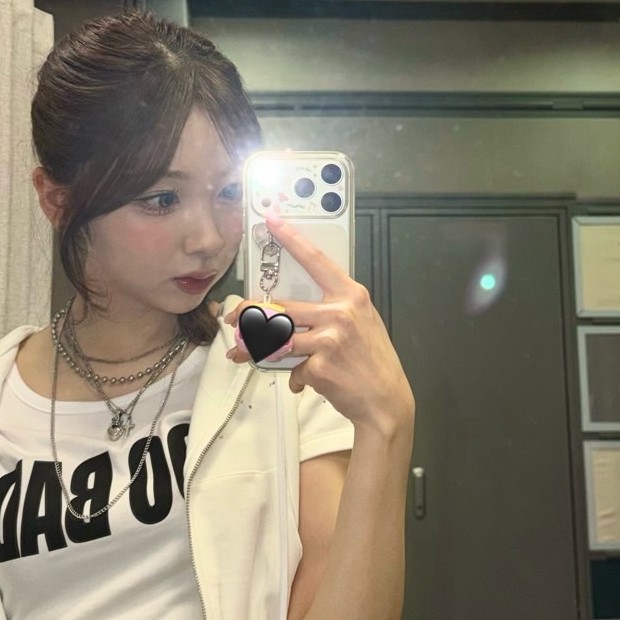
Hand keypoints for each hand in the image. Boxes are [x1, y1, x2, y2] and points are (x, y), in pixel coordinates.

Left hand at [222, 212, 414, 436]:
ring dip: (254, 349)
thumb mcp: (361, 322)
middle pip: (281, 307)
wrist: (386, 400)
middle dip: (250, 314)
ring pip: (277, 338)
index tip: (272, 220)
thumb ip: (333, 308)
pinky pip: (293, 367)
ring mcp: (329, 339)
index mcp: (350, 295)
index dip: (291, 238)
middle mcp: (339, 312)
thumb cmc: (373, 360)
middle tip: (234, 316)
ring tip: (241, 353)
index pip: (315, 260)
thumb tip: (291, 309)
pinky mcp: (319, 366)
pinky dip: (295, 376)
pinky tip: (306, 381)